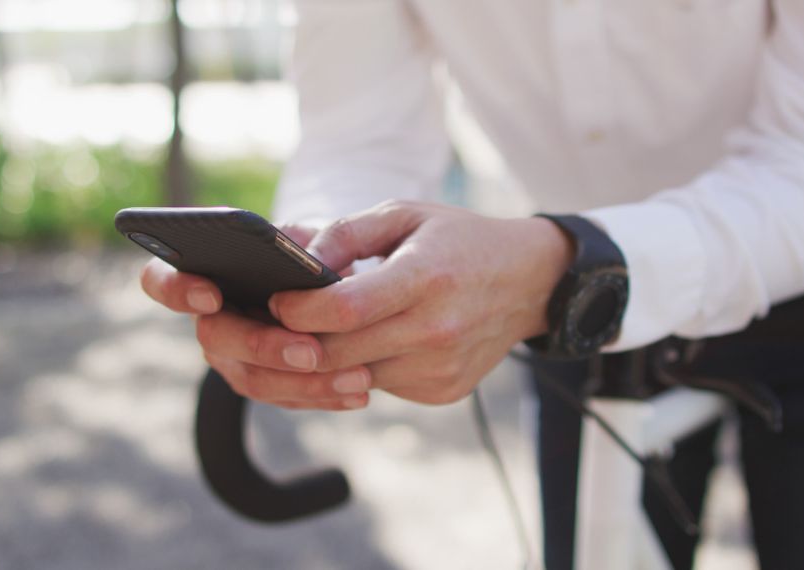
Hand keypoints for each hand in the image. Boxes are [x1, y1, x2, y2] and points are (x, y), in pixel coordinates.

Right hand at [139, 223, 373, 410]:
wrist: (344, 288)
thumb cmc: (314, 252)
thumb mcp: (312, 236)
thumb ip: (303, 240)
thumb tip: (309, 260)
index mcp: (205, 272)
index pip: (161, 280)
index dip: (176, 289)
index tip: (211, 294)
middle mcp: (211, 319)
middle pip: (216, 338)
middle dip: (263, 346)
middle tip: (311, 351)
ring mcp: (234, 358)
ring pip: (253, 379)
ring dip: (305, 382)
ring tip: (357, 375)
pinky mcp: (266, 384)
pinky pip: (285, 398)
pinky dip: (324, 395)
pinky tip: (359, 392)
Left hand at [270, 200, 572, 404]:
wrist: (529, 281)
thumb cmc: (458, 241)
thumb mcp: (404, 216)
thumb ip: (344, 233)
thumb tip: (294, 258)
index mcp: (424, 277)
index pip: (344, 310)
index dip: (297, 310)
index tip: (275, 301)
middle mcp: (436, 330)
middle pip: (338, 354)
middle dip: (295, 342)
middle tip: (277, 323)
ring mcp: (441, 368)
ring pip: (353, 377)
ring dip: (330, 358)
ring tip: (323, 328)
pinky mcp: (443, 391)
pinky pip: (381, 387)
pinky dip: (364, 367)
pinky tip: (372, 341)